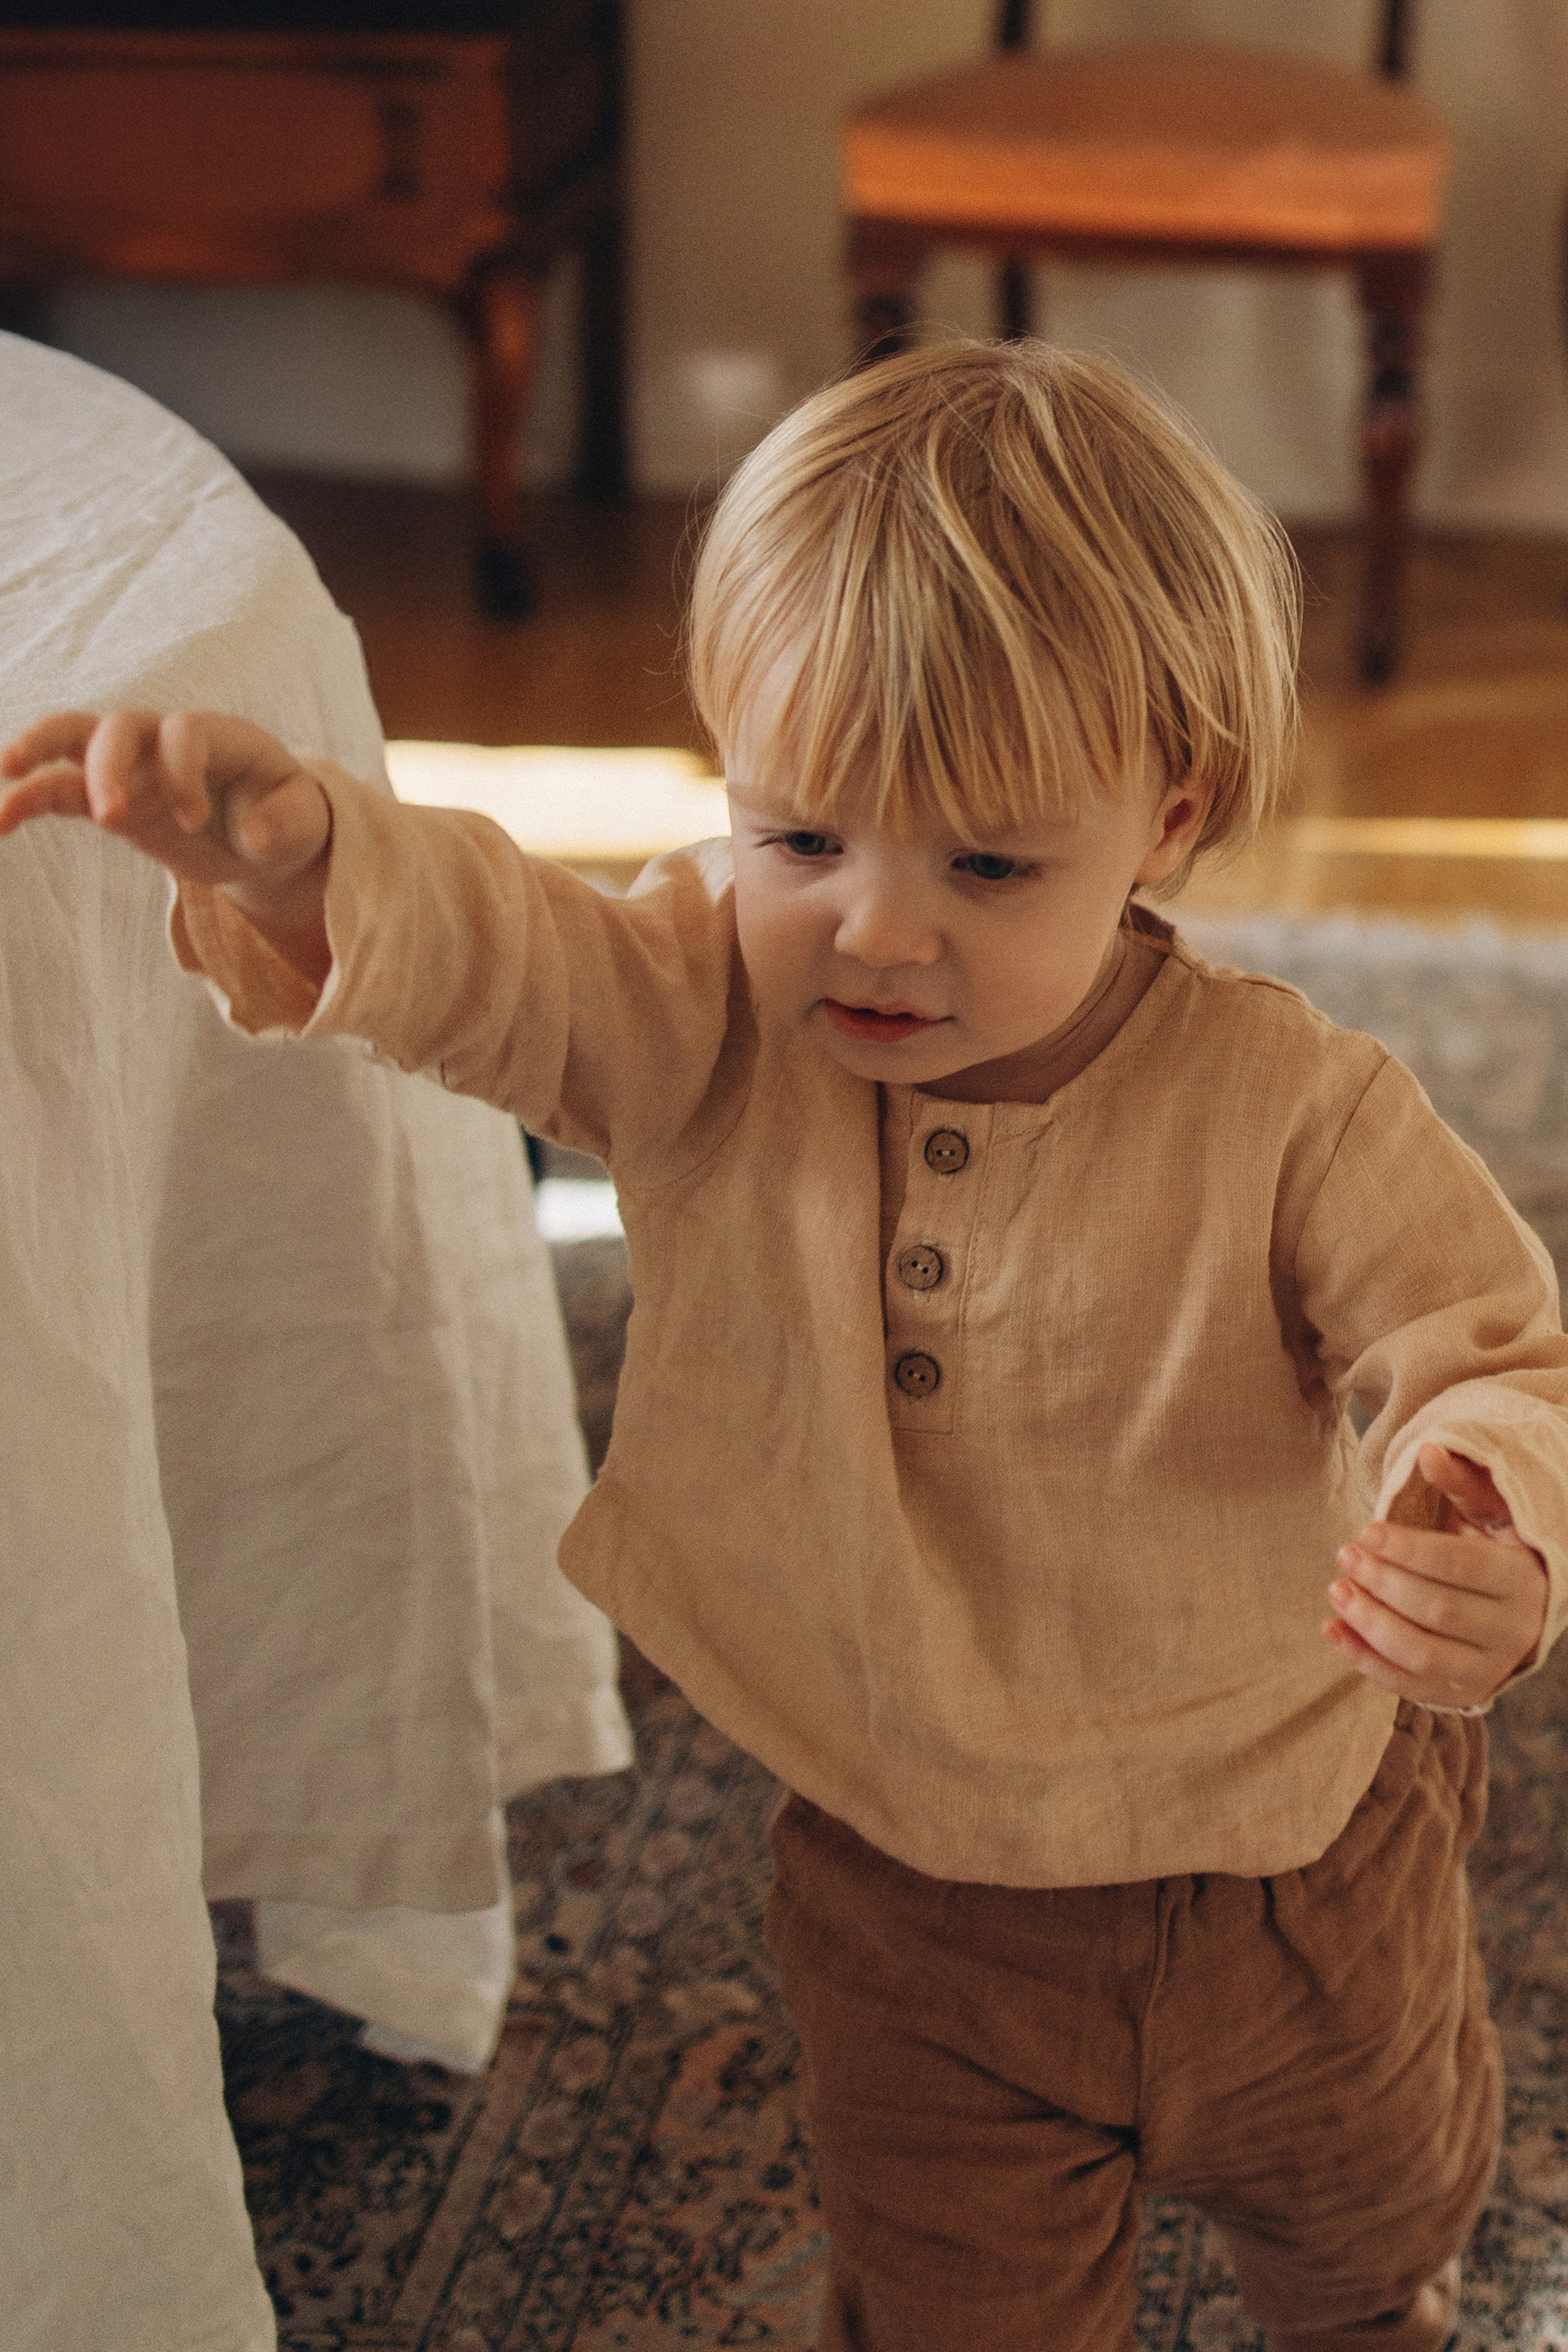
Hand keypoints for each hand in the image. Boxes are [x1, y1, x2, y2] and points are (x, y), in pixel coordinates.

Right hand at [0, 709, 331, 973]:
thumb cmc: (287, 816)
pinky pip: (59, 788)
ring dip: (38, 752)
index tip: (194, 823)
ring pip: (74, 738)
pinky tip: (0, 820)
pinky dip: (28, 798)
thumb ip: (289, 822)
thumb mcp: (306, 821)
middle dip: (108, 765)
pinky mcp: (109, 797)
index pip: (184, 733)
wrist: (267, 835)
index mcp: (218, 736)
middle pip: (120, 726)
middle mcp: (165, 740)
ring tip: (5, 779)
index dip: (182, 773)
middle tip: (111, 818)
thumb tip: (254, 834)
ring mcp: (131, 766)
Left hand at [1324, 1442, 1548, 1707]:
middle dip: (1383, 1581)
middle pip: (1437, 1610)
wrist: (1520, 1611)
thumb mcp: (1491, 1514)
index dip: (1408, 1549)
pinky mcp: (1463, 1696)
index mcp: (1522, 1581)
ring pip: (1421, 1654)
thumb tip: (1429, 1451)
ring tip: (1335, 1589)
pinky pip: (1407, 1687)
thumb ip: (1462, 1484)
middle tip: (1344, 1554)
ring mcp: (1489, 1671)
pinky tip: (1331, 1629)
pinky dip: (1364, 1661)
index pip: (1460, 1565)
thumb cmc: (1497, 1550)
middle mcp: (1513, 1633)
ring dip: (1369, 1623)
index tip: (1365, 1531)